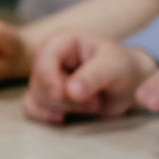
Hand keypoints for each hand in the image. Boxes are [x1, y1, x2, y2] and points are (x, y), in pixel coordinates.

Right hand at [24, 33, 156, 124]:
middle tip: (95, 102)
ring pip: (37, 98)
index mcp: (62, 40)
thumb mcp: (114, 68)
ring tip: (91, 105)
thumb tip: (70, 91)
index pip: (44, 57)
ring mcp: (44, 76)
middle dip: (67, 98)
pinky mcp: (44, 95)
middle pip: (39, 81)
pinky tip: (63, 118)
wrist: (126, 84)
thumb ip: (93, 77)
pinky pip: (31, 108)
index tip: (61, 94)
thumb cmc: (121, 68)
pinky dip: (45, 116)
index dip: (49, 77)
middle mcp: (48, 56)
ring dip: (66, 108)